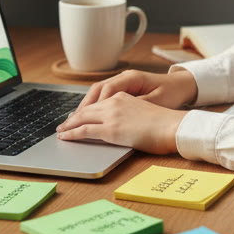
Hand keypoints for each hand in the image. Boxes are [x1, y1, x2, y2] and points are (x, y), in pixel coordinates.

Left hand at [56, 93, 186, 153]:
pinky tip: (65, 137)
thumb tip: (124, 125)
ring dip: (69, 125)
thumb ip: (130, 115)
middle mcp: (115, 102)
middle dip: (73, 117)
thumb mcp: (144, 111)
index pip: (98, 102)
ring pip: (82, 118)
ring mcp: (111, 115)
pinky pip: (84, 130)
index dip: (85, 110)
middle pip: (86, 109)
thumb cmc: (165, 124)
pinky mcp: (110, 130)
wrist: (172, 126)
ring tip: (61, 131)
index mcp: (124, 96)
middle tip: (63, 124)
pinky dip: (72, 133)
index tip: (77, 116)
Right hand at [75, 69, 197, 110]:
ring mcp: (124, 82)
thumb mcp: (156, 102)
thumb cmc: (172, 94)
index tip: (78, 120)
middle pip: (97, 90)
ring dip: (86, 106)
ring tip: (73, 121)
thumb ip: (135, 106)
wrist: (183, 87)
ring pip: (98, 92)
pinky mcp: (125, 89)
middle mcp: (124, 77)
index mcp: (131, 78)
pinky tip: (88, 116)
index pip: (104, 90)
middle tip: (68, 123)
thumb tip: (116, 115)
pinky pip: (104, 95)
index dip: (91, 106)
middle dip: (82, 108)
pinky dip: (94, 105)